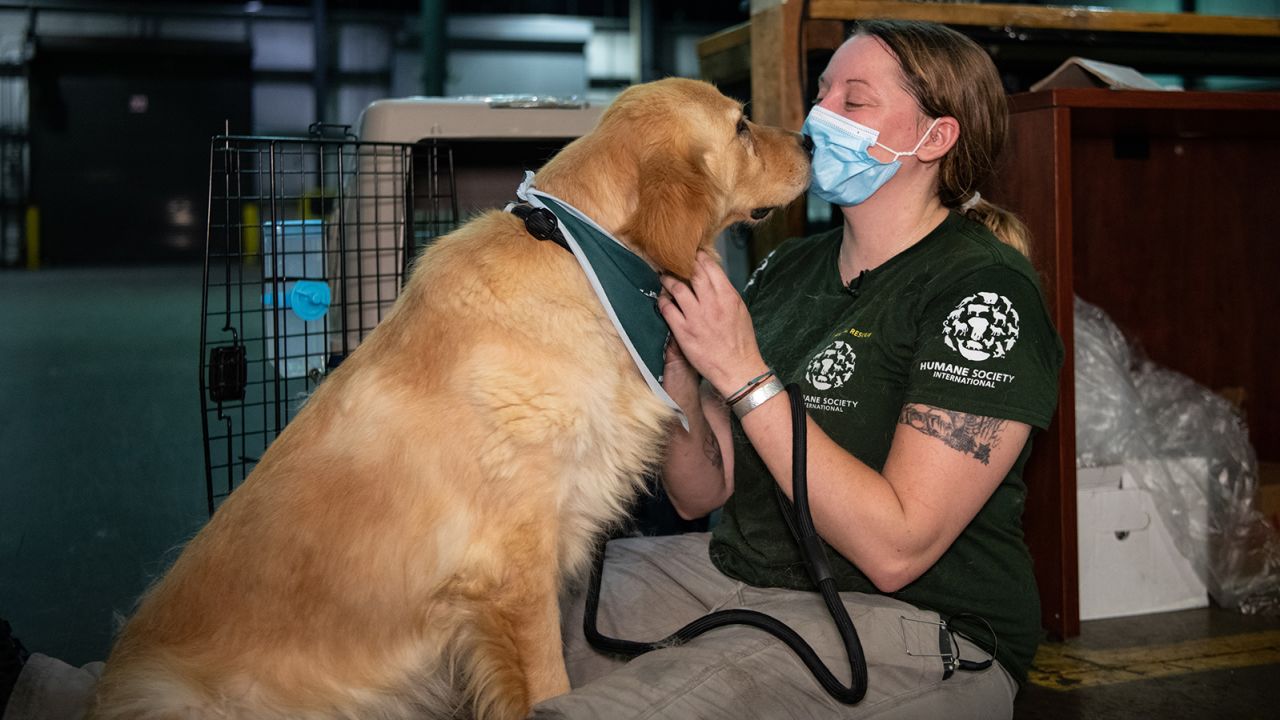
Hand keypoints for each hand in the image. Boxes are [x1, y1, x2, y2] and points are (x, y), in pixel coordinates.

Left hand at [657, 250, 768, 395]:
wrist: (738, 369)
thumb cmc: (741, 342)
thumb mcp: (740, 311)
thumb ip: (726, 293)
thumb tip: (713, 279)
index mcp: (728, 296)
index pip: (710, 268)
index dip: (698, 258)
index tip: (691, 254)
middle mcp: (711, 303)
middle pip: (692, 273)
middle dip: (681, 264)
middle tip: (673, 261)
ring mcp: (696, 317)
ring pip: (676, 288)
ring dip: (668, 280)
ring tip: (664, 277)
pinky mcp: (683, 331)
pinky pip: (667, 309)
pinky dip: (663, 300)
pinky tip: (662, 299)